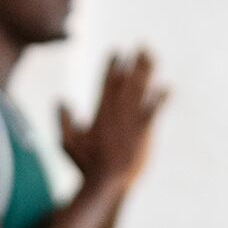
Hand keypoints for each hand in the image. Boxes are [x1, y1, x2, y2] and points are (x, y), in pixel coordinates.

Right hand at [57, 47, 169, 187]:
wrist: (107, 182)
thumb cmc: (86, 165)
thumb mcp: (66, 143)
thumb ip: (64, 121)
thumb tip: (59, 100)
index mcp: (99, 112)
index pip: (106, 82)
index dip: (112, 65)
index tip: (117, 51)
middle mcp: (116, 112)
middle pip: (127, 81)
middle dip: (134, 62)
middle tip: (142, 45)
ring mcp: (131, 120)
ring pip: (140, 90)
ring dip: (147, 71)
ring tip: (153, 57)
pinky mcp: (145, 132)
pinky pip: (154, 110)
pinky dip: (160, 98)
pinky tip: (167, 88)